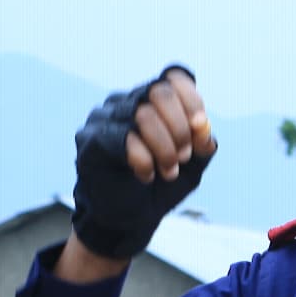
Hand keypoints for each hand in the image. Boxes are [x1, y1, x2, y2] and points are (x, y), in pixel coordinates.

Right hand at [70, 67, 215, 259]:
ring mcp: (105, 117)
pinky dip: (143, 160)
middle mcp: (127, 101)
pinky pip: (123, 138)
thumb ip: (202, 144)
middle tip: (184, 156)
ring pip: (142, 114)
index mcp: (153, 101)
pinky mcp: (91, 139)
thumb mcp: (192, 166)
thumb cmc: (159, 186)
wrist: (128, 219)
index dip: (191, 99)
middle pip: (159, 91)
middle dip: (180, 127)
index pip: (173, 77)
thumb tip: (204, 129)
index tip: (200, 127)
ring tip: (168, 171)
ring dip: (164, 148)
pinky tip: (146, 175)